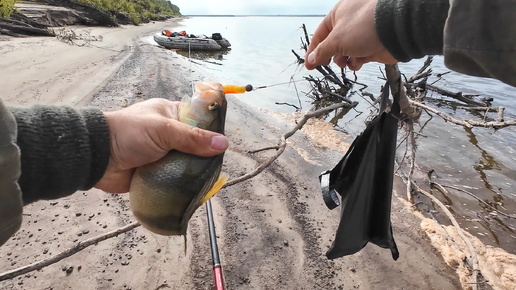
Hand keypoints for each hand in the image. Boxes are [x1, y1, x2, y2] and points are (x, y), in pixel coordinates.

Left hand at [95, 98, 228, 192]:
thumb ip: (193, 138)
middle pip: (196, 145)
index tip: (223, 145)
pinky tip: (195, 191)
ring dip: (194, 173)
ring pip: (187, 164)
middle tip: (216, 169)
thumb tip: (223, 144)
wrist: (96, 157)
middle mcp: (169, 134)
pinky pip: (175, 179)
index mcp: (170, 114)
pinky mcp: (156, 173)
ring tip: (208, 182)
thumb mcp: (164, 130)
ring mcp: (162, 155)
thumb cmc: (128, 133)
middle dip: (205, 157)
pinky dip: (183, 184)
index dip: (212, 131)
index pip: (199, 120)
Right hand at [305, 0, 396, 70]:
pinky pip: (360, 56)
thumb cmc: (364, 27)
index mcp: (338, 14)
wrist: (396, 29)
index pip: (320, 34)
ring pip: (346, 51)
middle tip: (325, 65)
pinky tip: (357, 63)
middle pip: (333, 43)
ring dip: (343, 60)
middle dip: (329, 55)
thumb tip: (311, 59)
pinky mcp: (372, 45)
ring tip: (344, 62)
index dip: (313, 50)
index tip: (309, 65)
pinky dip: (356, 61)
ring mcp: (362, 34)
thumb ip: (322, 51)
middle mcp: (349, 23)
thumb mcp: (336, 40)